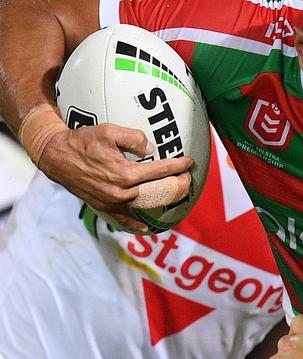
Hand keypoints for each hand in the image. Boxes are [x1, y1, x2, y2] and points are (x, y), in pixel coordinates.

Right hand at [39, 123, 192, 232]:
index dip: (177, 166)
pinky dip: (135, 224)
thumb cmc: (84, 141)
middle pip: (156, 190)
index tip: (190, 162)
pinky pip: (123, 218)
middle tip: (189, 179)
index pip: (159, 170)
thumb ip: (134, 137)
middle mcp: (121, 192)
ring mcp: (112, 202)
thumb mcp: (109, 130)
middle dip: (175, 184)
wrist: (57, 157)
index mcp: (125, 173)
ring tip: (176, 195)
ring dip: (161, 200)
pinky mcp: (103, 206)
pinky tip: (146, 228)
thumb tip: (151, 148)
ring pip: (143, 204)